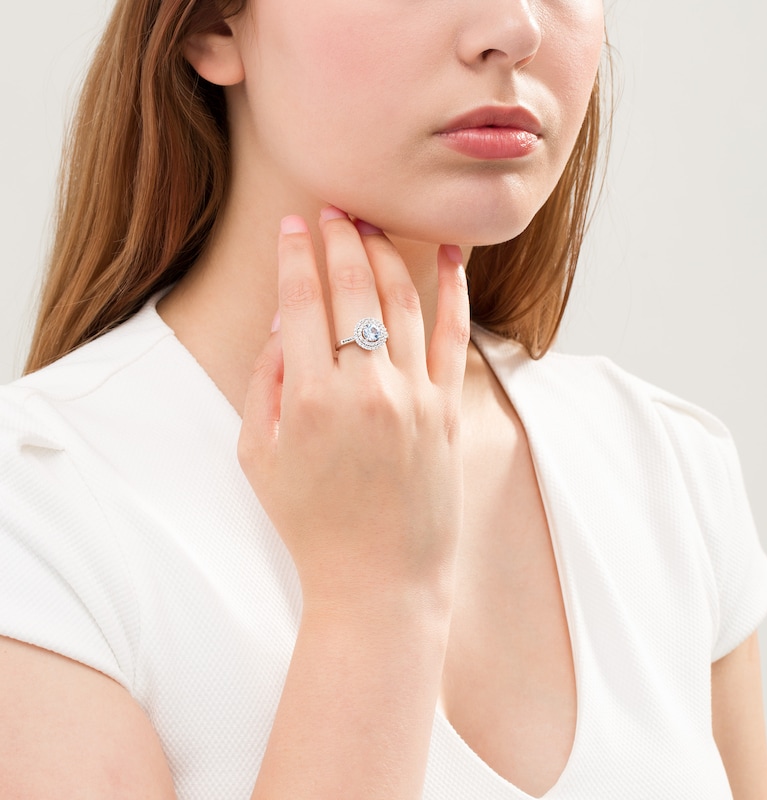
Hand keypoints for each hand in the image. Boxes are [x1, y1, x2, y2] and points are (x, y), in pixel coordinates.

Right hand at [238, 208, 469, 609]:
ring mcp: (414, 397)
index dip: (294, 254)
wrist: (379, 581)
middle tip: (333, 209)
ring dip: (385, 253)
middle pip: (353, 287)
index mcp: (308, 399)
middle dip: (339, 237)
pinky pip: (456, 336)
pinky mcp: (448, 410)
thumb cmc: (311, 524)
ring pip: (404, 300)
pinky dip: (455, 289)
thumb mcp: (258, 458)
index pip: (301, 300)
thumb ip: (264, 383)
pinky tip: (450, 253)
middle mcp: (365, 388)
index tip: (292, 224)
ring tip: (370, 227)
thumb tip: (284, 321)